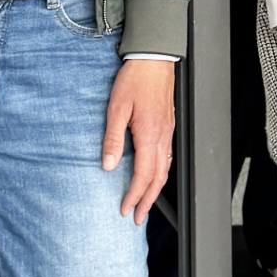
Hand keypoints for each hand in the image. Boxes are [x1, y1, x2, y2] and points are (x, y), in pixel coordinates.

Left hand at [103, 57, 175, 221]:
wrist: (153, 60)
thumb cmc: (135, 79)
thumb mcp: (116, 108)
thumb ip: (112, 138)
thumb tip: (108, 164)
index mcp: (149, 134)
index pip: (144, 175)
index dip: (134, 195)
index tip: (125, 209)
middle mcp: (162, 137)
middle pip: (158, 178)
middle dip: (147, 201)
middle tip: (137, 217)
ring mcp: (168, 132)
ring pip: (165, 169)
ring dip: (155, 190)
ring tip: (145, 202)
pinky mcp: (168, 127)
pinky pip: (167, 157)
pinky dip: (161, 174)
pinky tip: (154, 176)